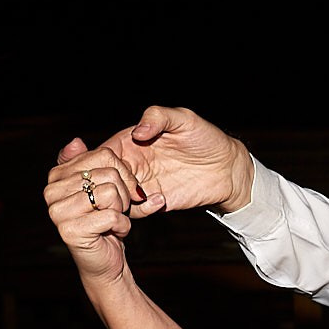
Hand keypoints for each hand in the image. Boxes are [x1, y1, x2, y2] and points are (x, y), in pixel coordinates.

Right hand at [44, 141, 139, 285]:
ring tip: (111, 221)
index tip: (122, 190)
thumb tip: (76, 141)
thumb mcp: (103, 187)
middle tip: (115, 210)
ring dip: (122, 211)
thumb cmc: (107, 222)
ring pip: (111, 193)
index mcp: (58, 175)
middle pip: (109, 173)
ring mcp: (57, 211)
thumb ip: (92, 163)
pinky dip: (122, 226)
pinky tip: (111, 233)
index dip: (124, 173)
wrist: (106, 261)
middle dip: (123, 194)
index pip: (103, 155)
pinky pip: (112, 216)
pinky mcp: (70, 231)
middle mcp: (51, 191)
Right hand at [85, 105, 255, 217]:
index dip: (100, 162)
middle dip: (107, 184)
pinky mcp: (155, 202)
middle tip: (129, 184)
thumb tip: (137, 132)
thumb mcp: (184, 119)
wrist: (228, 167)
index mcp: (130, 141)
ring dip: (121, 201)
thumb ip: (159, 117)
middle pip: (101, 179)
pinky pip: (136, 212)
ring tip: (142, 195)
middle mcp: (131, 164)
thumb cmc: (206, 138)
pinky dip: (141, 210)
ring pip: (114, 198)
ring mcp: (142, 184)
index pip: (100, 153)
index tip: (116, 166)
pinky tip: (161, 200)